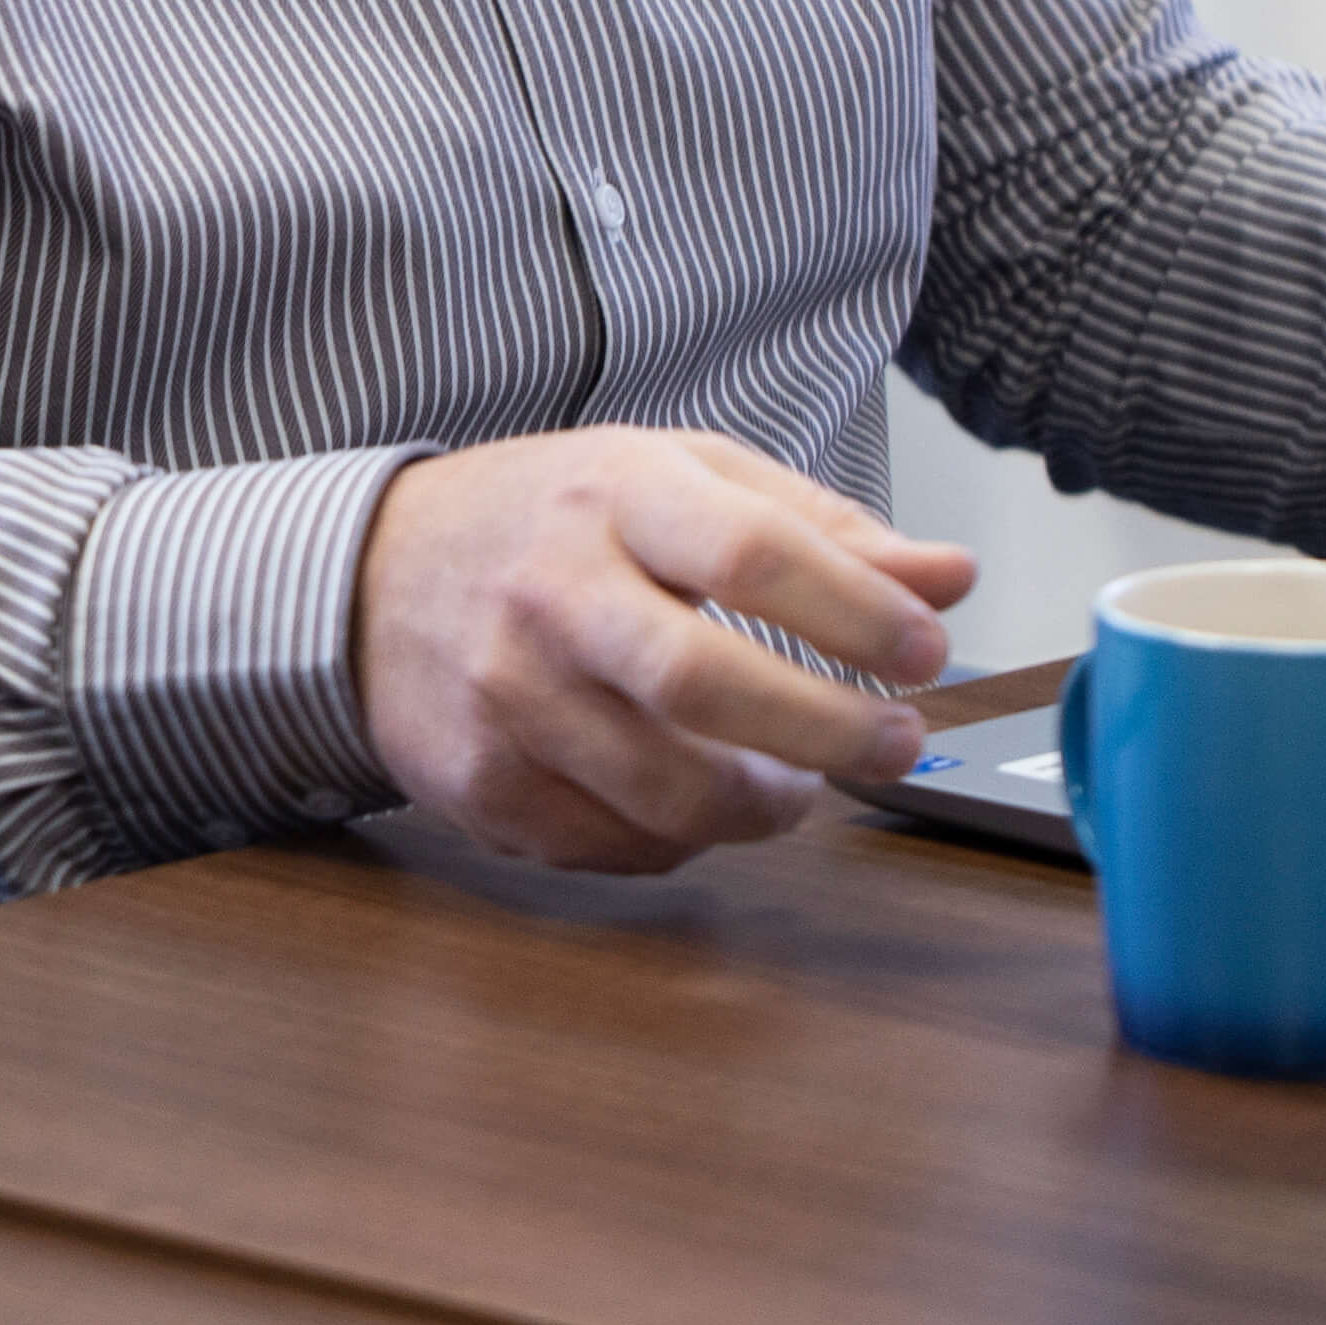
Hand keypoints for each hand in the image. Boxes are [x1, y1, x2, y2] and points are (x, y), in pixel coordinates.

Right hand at [353, 427, 977, 875]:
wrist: (372, 576)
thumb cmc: (556, 520)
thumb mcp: (683, 479)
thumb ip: (822, 528)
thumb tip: (953, 576)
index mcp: (616, 494)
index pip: (757, 553)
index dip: (860, 612)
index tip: (927, 651)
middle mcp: (551, 592)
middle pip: (707, 684)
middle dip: (830, 731)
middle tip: (895, 744)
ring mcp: (508, 696)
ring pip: (667, 792)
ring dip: (765, 806)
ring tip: (797, 783)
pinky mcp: (481, 784)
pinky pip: (616, 845)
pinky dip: (682, 838)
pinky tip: (697, 798)